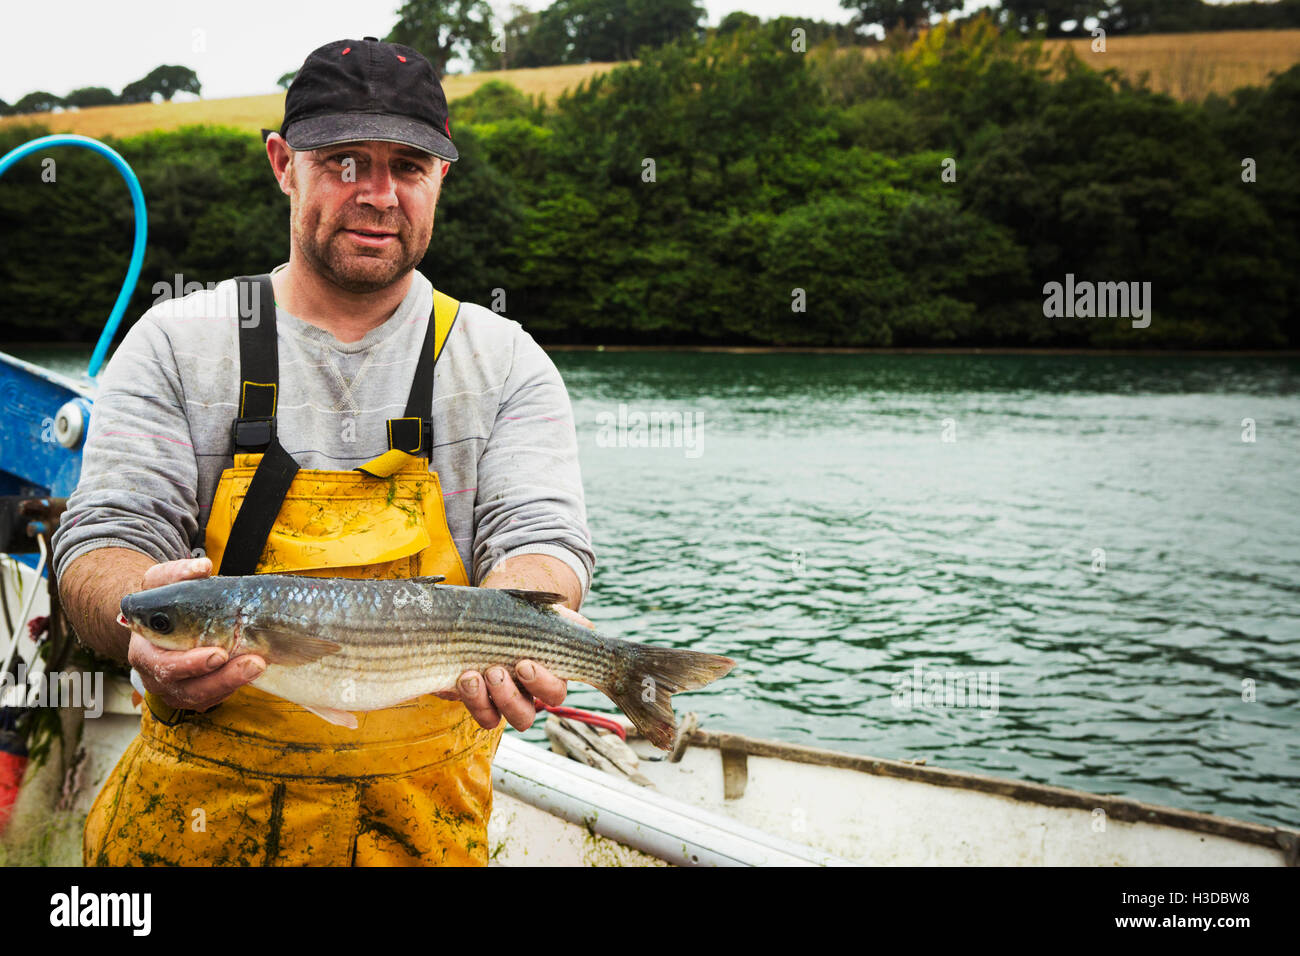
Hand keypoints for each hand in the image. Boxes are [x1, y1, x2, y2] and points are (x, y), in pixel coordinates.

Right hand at [124, 556, 265, 711]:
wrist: (159, 620)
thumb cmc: (160, 600)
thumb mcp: (161, 582)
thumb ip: (177, 573)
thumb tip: (202, 567)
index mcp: (144, 652)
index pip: (164, 666)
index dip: (191, 664)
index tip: (219, 654)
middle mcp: (156, 677)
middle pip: (188, 689)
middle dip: (223, 679)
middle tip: (254, 663)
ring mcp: (175, 690)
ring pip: (204, 698)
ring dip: (234, 684)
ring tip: (260, 664)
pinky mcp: (195, 695)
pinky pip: (215, 698)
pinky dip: (234, 687)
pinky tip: (252, 671)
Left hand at [437, 604, 594, 731]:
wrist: (484, 611)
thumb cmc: (520, 614)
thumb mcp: (544, 612)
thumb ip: (566, 620)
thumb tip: (587, 627)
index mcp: (547, 677)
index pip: (554, 693)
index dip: (541, 684)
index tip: (524, 664)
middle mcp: (523, 696)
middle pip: (525, 717)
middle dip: (509, 697)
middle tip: (495, 671)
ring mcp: (494, 700)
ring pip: (497, 720)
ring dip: (485, 701)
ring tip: (472, 676)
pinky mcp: (471, 697)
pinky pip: (473, 712)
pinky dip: (468, 699)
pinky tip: (463, 676)